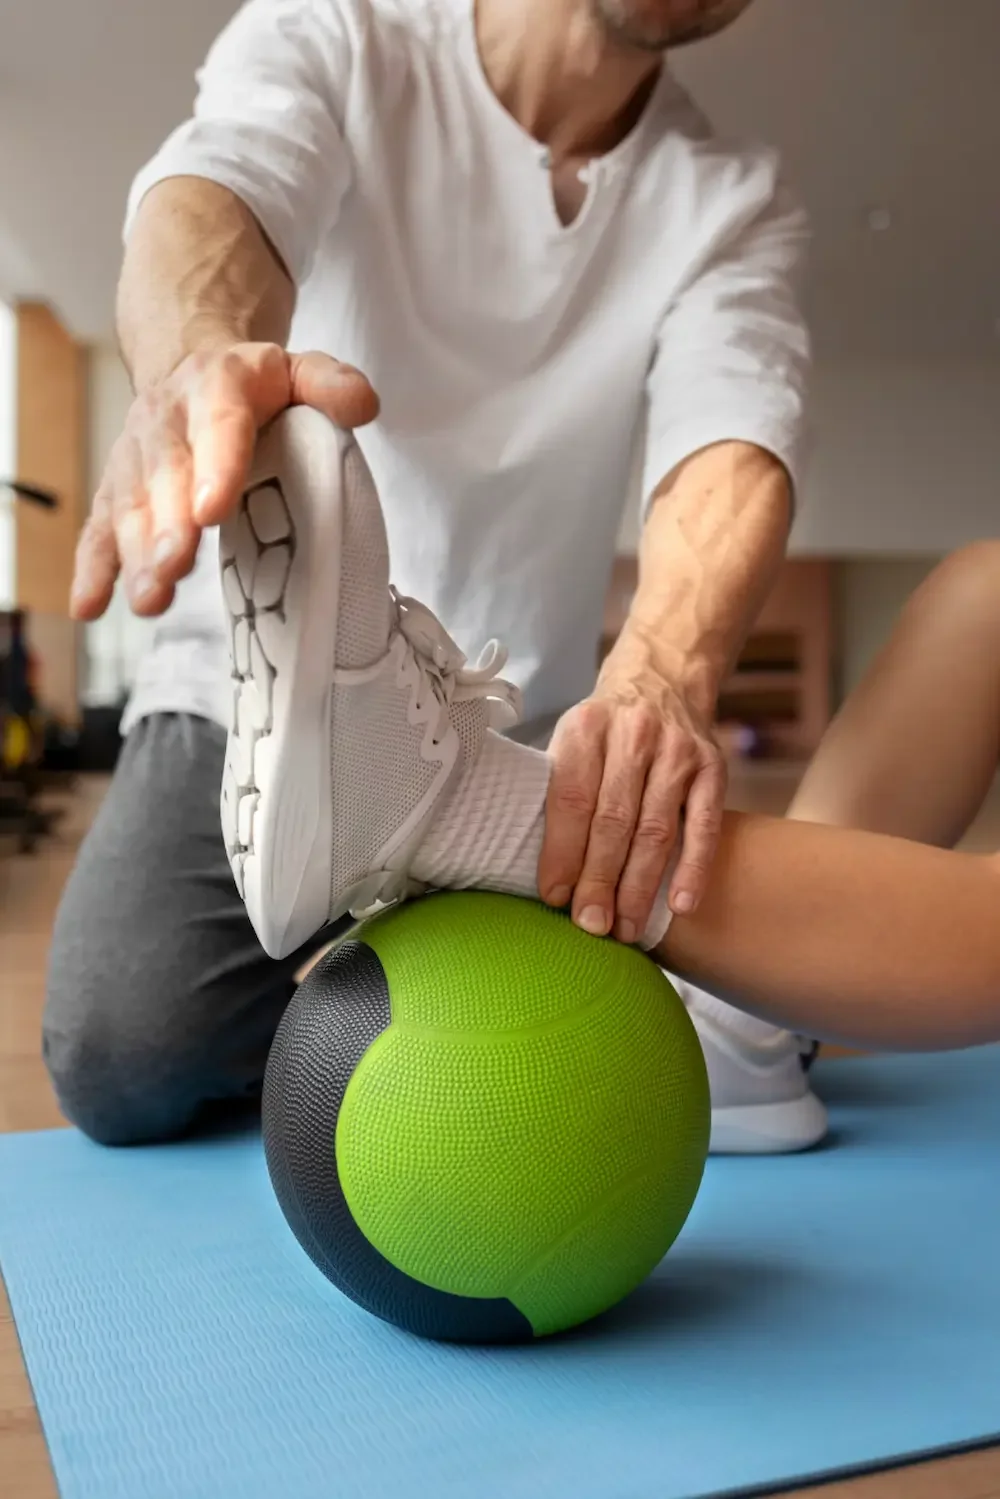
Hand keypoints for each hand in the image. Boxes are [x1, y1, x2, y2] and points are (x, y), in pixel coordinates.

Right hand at [70, 343, 378, 620]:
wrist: (192, 367)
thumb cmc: (258, 388)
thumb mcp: (300, 371)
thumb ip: (330, 384)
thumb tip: (364, 404)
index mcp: (218, 386)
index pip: (219, 425)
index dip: (215, 467)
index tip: (212, 509)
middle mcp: (168, 420)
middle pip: (166, 475)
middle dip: (168, 526)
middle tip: (174, 567)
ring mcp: (137, 457)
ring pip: (130, 507)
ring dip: (135, 555)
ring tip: (149, 599)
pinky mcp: (118, 489)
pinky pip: (101, 527)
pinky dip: (93, 568)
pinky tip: (89, 607)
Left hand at [538, 645, 726, 944]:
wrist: (663, 678)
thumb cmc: (606, 729)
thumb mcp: (572, 738)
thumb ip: (559, 791)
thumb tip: (543, 870)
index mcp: (587, 728)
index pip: (571, 799)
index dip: (562, 852)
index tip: (554, 897)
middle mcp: (634, 735)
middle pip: (614, 821)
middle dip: (600, 880)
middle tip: (591, 926)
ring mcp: (678, 752)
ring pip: (656, 830)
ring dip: (640, 886)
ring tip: (626, 929)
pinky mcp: (713, 768)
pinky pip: (704, 826)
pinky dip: (693, 869)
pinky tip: (679, 906)